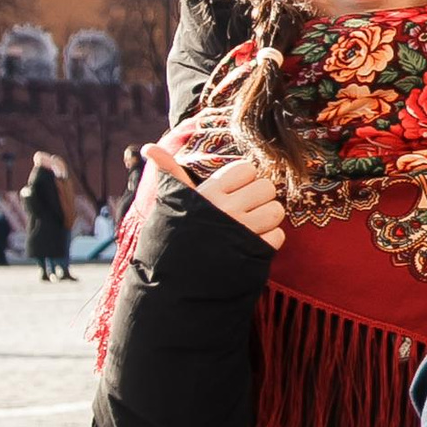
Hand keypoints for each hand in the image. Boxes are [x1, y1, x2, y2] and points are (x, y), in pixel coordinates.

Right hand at [148, 138, 286, 246]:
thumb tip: (149, 148)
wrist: (174, 279)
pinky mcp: (253, 252)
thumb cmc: (175, 234)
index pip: (246, 169)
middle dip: (260, 198)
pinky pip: (278, 236)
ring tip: (250, 226)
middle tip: (245, 209)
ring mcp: (241, 231)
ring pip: (276, 210)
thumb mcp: (173, 201)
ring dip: (267, 219)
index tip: (233, 192)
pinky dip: (269, 241)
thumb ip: (169, 171)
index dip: (244, 179)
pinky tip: (251, 245)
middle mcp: (227, 209)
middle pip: (266, 187)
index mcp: (210, 192)